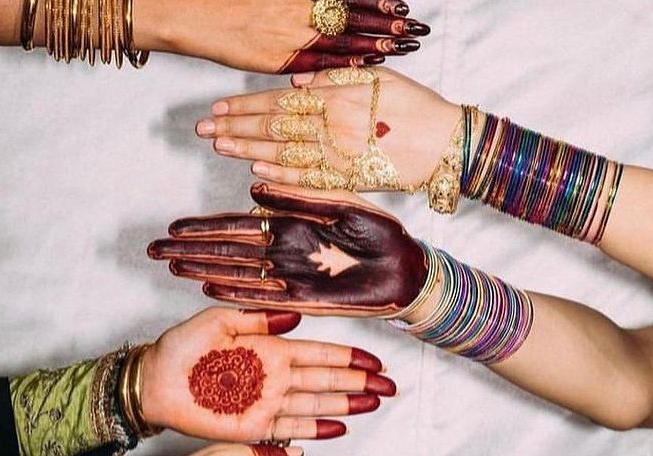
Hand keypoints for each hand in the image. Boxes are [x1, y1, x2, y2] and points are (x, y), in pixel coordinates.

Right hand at [134, 0, 428, 73]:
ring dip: (374, 44)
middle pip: (353, 17)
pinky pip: (319, 65)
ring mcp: (290, 36)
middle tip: (417, 29)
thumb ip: (300, 1)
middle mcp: (299, 12)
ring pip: (342, 41)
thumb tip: (321, 1)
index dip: (375, 1)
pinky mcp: (278, 59)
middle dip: (386, 23)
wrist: (191, 11)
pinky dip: (344, 66)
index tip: (401, 4)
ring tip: (402, 47)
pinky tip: (366, 69)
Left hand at [140, 308, 395, 442]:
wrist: (153, 383)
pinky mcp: (254, 428)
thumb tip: (296, 317)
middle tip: (390, 387)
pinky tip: (340, 428)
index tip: (376, 361)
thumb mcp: (218, 322)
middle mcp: (275, 378)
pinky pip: (291, 431)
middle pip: (327, 381)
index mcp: (270, 349)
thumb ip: (257, 318)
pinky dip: (315, 431)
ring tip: (375, 403)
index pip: (319, 354)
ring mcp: (267, 404)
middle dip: (360, 383)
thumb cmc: (180, 349)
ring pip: (317, 406)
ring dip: (347, 405)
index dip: (349, 358)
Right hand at [148, 184, 425, 316]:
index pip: (237, 225)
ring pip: (237, 274)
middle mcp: (284, 252)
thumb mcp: (340, 205)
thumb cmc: (383, 234)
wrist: (409, 269)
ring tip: (173, 269)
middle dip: (190, 251)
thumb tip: (256, 185)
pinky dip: (237, 294)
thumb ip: (299, 196)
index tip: (174, 228)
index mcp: (292, 224)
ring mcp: (291, 277)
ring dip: (204, 271)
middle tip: (155, 251)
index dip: (204, 227)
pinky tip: (211, 290)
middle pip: (227, 251)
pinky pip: (263, 298)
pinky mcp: (304, 300)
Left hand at [198, 68, 461, 189]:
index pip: (279, 100)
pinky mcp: (350, 180)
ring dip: (248, 150)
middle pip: (274, 125)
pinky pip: (309, 180)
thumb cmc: (416, 107)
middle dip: (236, 126)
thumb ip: (335, 77)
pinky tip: (256, 173)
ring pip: (284, 152)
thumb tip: (296, 79)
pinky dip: (281, 176)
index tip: (219, 107)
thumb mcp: (377, 78)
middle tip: (205, 129)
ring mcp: (339, 155)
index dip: (246, 104)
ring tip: (221, 147)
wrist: (447, 143)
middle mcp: (333, 125)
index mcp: (337, 97)